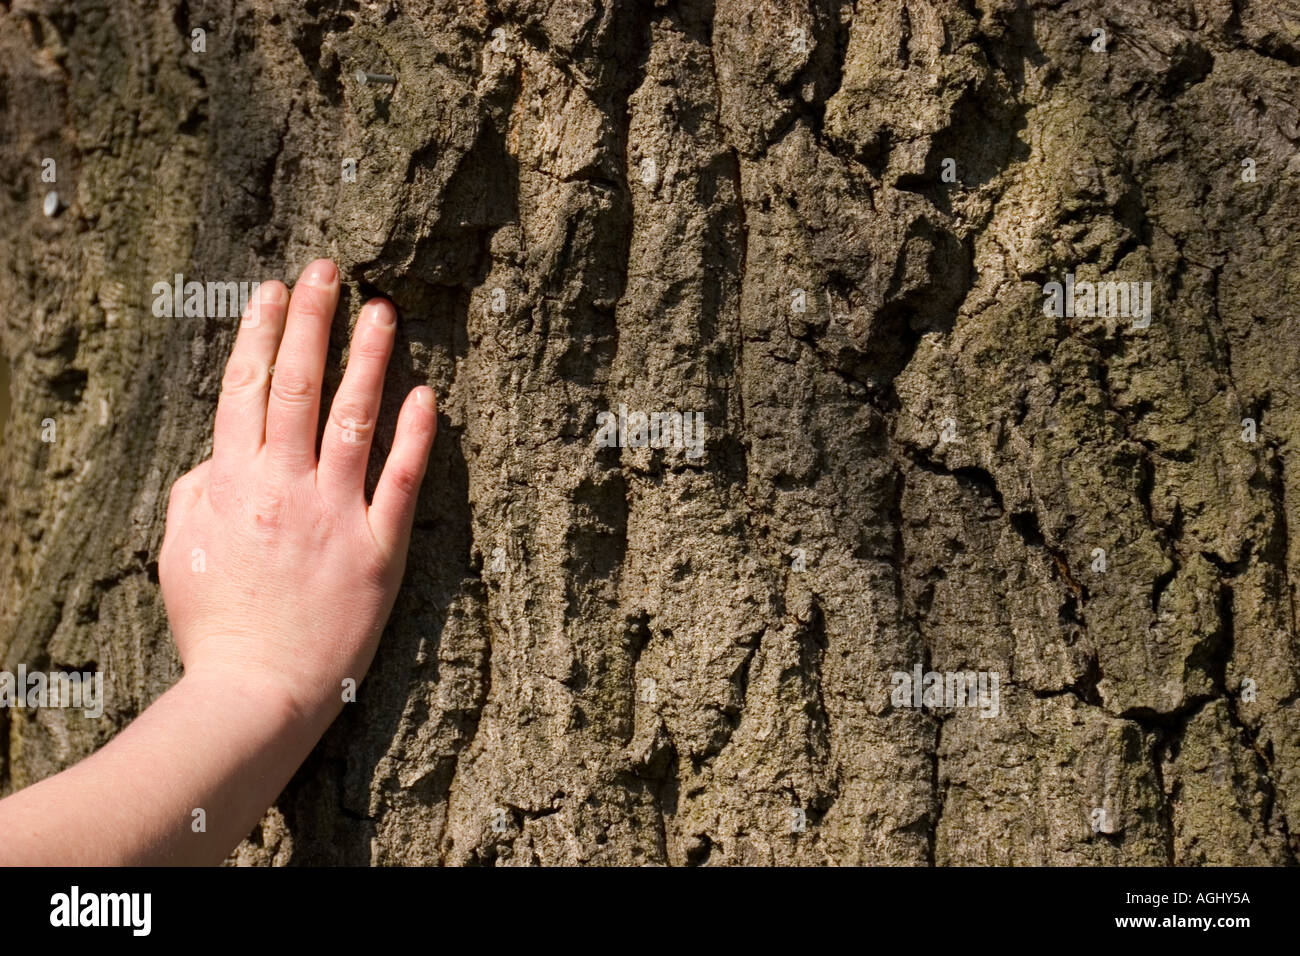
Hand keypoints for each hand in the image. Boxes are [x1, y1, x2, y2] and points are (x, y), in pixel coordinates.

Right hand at [158, 258, 435, 725]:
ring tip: (381, 311)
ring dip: (366, 361)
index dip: (259, 334)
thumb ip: (195, 493)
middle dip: (311, 322)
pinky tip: (426, 394)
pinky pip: (401, 482)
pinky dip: (415, 436)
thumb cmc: (216, 625)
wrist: (257, 690)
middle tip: (327, 269)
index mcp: (232, 484)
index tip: (272, 290)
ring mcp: (335, 516)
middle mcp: (284, 488)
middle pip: (297, 388)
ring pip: (352, 421)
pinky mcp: (379, 550)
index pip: (245, 391)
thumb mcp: (180, 553)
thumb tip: (218, 453)